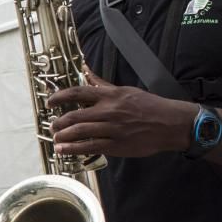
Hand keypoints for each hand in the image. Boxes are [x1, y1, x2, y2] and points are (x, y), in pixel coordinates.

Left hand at [46, 70, 195, 157]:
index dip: (60, 97)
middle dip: (58, 121)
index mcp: (110, 96)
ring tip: (55, 139)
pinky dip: (73, 149)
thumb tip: (86, 71)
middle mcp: (109, 111)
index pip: (78, 93)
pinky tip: (63, 150)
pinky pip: (89, 146)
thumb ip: (102, 84)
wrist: (171, 124)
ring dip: (62, 136)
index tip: (50, 102)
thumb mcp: (125, 90)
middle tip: (52, 125)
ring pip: (79, 132)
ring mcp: (112, 129)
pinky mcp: (116, 145)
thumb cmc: (150, 106)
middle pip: (75, 115)